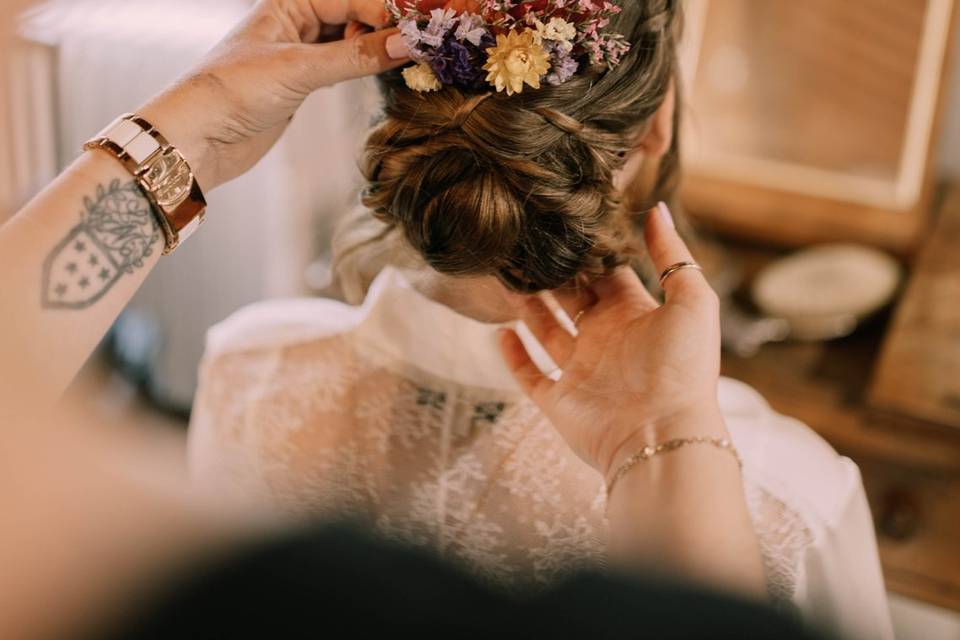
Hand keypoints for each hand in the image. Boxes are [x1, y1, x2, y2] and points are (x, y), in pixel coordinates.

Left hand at [138, 0, 410, 190]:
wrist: (197, 138)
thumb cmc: (231, 91)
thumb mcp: (299, 70)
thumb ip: (355, 57)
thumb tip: (406, 43)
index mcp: (288, 3)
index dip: (386, 13)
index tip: (419, 31)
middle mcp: (295, 23)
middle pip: (354, 15)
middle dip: (386, 28)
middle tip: (420, 45)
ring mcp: (300, 54)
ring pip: (352, 42)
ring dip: (378, 49)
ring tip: (410, 60)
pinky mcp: (302, 84)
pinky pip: (344, 67)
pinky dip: (365, 69)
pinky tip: (386, 73)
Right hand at [499, 203, 724, 480]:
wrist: (660, 434)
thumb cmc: (681, 367)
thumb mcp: (692, 301)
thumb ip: (673, 255)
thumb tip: (657, 209)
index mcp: (634, 315)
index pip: (606, 275)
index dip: (589, 253)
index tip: (564, 224)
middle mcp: (605, 339)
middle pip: (572, 298)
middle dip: (552, 274)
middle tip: (526, 244)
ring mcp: (580, 370)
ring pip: (546, 330)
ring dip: (527, 305)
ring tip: (508, 275)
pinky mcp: (557, 399)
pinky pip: (529, 374)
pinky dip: (513, 354)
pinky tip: (500, 330)